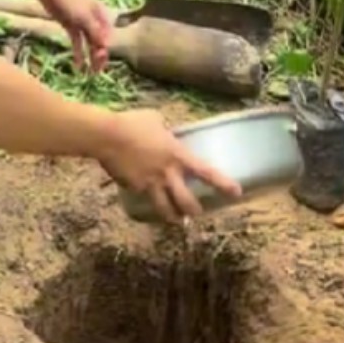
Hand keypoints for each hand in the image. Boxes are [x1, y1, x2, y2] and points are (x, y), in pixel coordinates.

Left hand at [34, 0, 113, 72]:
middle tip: (95, 72)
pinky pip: (76, 41)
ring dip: (89, 57)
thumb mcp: (83, 15)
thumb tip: (106, 46)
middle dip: (99, 57)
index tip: (100, 62)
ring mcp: (81, 22)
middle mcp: (93, 19)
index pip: (107, 37)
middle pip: (99, 41)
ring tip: (88, 73)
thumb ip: (94, 31)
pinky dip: (77, 52)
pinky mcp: (69, 24)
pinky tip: (77, 65)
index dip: (105, 51)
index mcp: (101, 15)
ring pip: (88, 43)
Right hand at [97, 108, 242, 222]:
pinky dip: (148, 203)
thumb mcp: (157, 120)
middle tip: (198, 213)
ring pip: (165, 209)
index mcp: (178, 155)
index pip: (207, 172)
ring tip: (177, 222)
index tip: (236, 192)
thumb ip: (166, 129)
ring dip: (172, 218)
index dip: (223, 184)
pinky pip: (144, 199)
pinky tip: (147, 202)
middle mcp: (167, 174)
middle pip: (186, 201)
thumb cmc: (133, 123)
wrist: (106, 136)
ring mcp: (150, 184)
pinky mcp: (133, 188)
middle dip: (194, 211)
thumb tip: (166, 131)